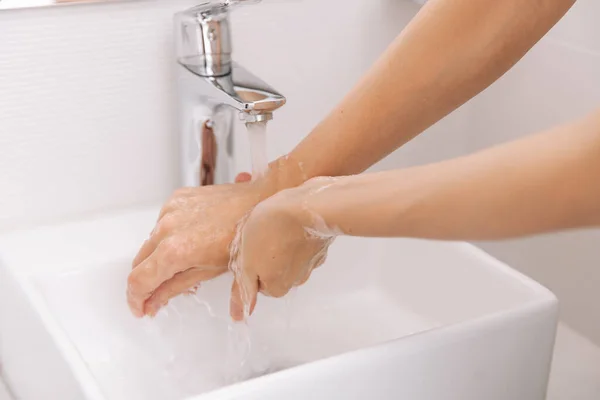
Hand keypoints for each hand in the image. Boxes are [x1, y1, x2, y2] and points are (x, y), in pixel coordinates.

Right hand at [127, 172, 261, 316]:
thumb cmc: (243, 239)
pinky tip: (188, 242)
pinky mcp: (176, 199)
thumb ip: (176, 288)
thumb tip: (153, 303)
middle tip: (161, 294)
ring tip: (183, 265)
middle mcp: (166, 227)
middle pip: (140, 262)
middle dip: (147, 281)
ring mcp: (170, 210)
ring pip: (150, 243)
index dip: (136, 299)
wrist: (260, 203)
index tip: (141, 309)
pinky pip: (161, 223)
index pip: (139, 280)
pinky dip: (167, 237)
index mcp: (175, 250)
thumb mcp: (210, 272)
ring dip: (158, 258)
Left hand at [229, 177, 338, 320]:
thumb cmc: (274, 229)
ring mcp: (312, 261)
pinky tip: (292, 219)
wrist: (309, 206)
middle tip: (261, 233)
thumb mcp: (247, 261)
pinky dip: (297, 233)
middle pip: (273, 269)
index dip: (248, 261)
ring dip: (281, 241)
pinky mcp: (321, 243)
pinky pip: (303, 241)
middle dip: (265, 253)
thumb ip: (243, 288)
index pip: (255, 280)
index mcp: (277, 287)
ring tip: (276, 223)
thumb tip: (238, 315)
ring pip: (289, 255)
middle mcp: (297, 279)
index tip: (249, 247)